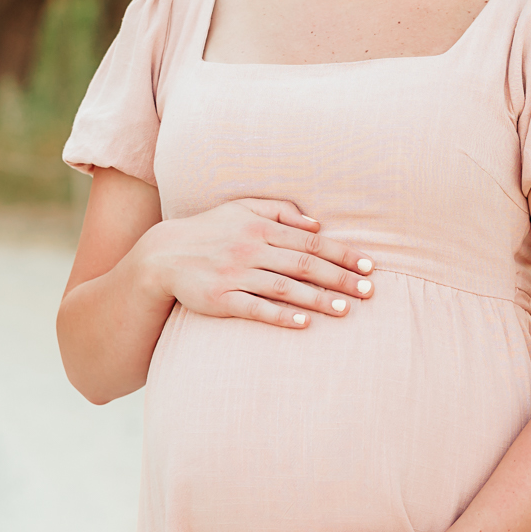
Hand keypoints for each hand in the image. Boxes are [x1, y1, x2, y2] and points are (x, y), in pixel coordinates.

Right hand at [136, 199, 376, 329]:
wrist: (163, 255)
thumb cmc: (210, 230)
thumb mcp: (242, 208)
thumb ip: (280, 211)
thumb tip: (317, 223)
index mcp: (260, 226)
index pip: (310, 241)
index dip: (342, 254)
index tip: (368, 266)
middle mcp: (250, 249)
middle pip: (303, 264)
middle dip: (338, 278)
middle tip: (368, 291)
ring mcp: (236, 275)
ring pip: (284, 287)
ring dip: (317, 299)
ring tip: (345, 309)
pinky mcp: (221, 299)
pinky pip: (256, 308)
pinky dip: (281, 315)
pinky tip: (304, 323)